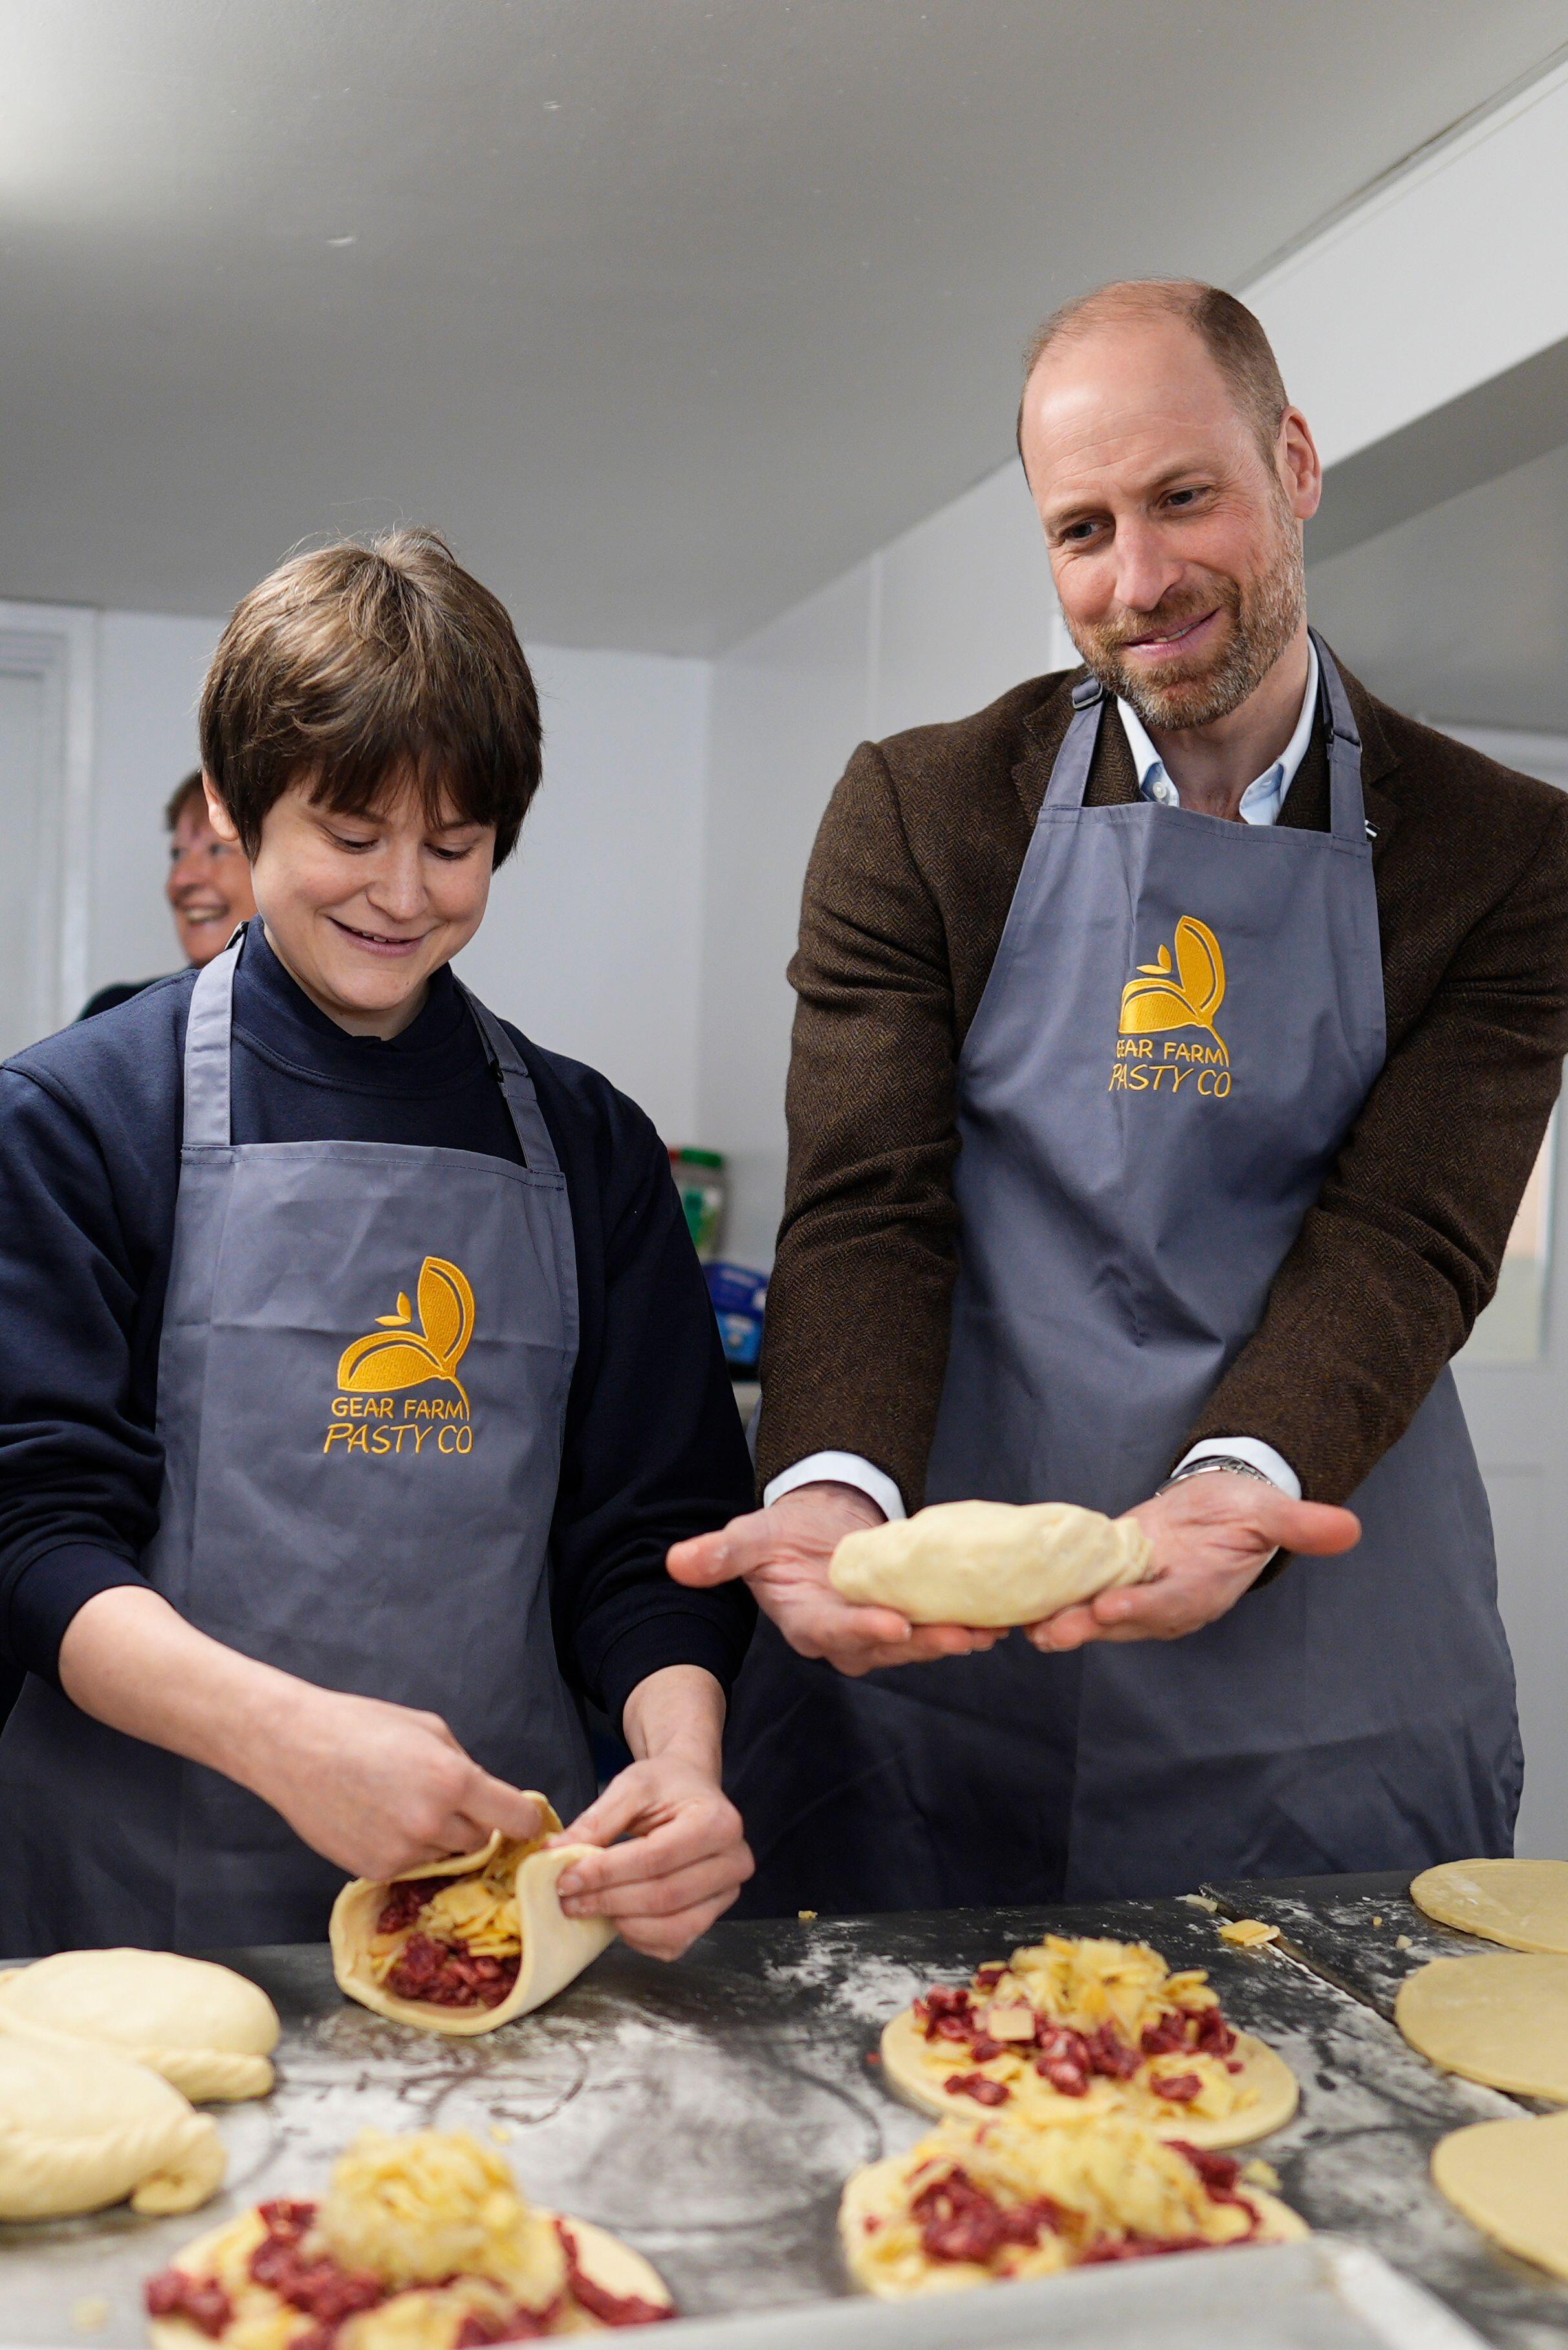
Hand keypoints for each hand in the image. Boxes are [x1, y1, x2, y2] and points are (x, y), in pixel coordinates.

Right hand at [58, 1584, 545, 1882]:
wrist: (293, 1747)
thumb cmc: (362, 1726)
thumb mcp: (429, 1729)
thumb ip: (465, 1767)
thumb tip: (489, 1796)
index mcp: (453, 1781)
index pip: (516, 1819)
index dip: (526, 1821)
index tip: (525, 1820)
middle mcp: (432, 1823)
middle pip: (482, 1840)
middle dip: (476, 1823)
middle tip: (450, 1801)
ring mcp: (402, 1852)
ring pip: (446, 1856)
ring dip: (441, 1838)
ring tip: (404, 1804)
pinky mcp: (374, 1870)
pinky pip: (411, 1865)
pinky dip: (406, 1848)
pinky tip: (380, 1820)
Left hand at [553, 1755, 751, 1959]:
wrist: (690, 1789)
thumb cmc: (664, 1786)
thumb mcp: (630, 1787)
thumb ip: (596, 1821)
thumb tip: (555, 1854)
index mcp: (718, 1822)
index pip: (656, 1858)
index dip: (607, 1873)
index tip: (566, 1878)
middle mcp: (733, 1862)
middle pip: (664, 1896)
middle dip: (608, 1901)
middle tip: (567, 1899)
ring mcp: (727, 1894)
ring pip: (672, 1927)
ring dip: (621, 1923)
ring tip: (585, 1908)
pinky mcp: (712, 1916)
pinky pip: (674, 1943)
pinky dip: (639, 1937)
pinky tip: (615, 1917)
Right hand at [667, 1482, 1003, 1676]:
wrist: (819, 1522)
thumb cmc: (785, 1533)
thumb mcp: (750, 1536)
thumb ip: (720, 1553)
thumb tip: (678, 1562)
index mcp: (803, 1621)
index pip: (832, 1633)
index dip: (862, 1630)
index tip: (894, 1624)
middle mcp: (842, 1637)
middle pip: (884, 1650)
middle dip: (923, 1644)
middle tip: (961, 1635)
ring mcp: (875, 1632)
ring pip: (915, 1647)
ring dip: (952, 1639)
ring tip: (988, 1629)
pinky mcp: (905, 1620)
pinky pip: (934, 1629)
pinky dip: (964, 1625)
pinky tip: (997, 1619)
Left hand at [1026, 1472, 1360, 1651]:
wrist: (1217, 1505)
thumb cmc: (1245, 1509)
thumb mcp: (1272, 1510)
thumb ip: (1301, 1524)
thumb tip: (1348, 1529)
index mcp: (1205, 1589)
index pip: (1174, 1605)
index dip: (1144, 1609)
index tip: (1113, 1608)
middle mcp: (1168, 1604)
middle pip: (1126, 1620)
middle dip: (1089, 1626)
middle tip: (1052, 1629)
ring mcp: (1138, 1596)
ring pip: (1097, 1615)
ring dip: (1064, 1621)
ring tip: (1030, 1626)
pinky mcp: (1112, 1582)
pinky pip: (1081, 1594)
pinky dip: (1054, 1599)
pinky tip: (1021, 1603)